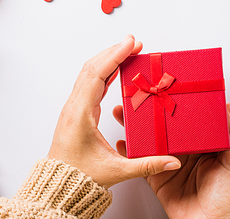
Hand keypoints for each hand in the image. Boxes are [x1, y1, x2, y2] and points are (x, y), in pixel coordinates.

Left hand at [48, 35, 180, 187]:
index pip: (97, 75)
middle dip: (114, 51)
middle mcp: (74, 107)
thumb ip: (147, 165)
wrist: (58, 187)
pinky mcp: (78, 111)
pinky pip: (90, 83)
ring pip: (89, 72)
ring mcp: (74, 107)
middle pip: (92, 67)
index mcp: (80, 114)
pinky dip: (104, 71)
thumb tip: (171, 162)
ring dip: (108, 58)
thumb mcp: (116, 171)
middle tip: (134, 42)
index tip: (130, 43)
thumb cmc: (79, 177)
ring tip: (128, 50)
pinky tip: (116, 69)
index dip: (114, 56)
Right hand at [113, 103, 229, 218]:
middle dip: (152, 115)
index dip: (177, 107)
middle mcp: (185, 153)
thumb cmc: (227, 197)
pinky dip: (130, 154)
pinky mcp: (158, 179)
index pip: (188, 121)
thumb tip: (229, 108)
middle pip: (165, 129)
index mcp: (203, 145)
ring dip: (138, 130)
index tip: (166, 92)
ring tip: (127, 116)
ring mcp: (170, 165)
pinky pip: (141, 164)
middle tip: (141, 101)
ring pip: (151, 144)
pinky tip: (122, 143)